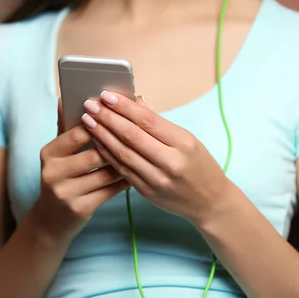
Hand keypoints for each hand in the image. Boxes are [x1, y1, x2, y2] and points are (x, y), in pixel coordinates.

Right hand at [34, 98, 129, 243]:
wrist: (51, 219)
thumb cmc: (61, 177)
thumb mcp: (59, 152)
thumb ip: (65, 126)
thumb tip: (65, 96)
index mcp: (49, 152)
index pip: (78, 133)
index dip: (102, 123)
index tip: (121, 115)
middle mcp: (53, 172)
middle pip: (94, 154)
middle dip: (118, 144)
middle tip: (141, 134)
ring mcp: (65, 192)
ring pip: (105, 172)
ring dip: (126, 162)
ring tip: (144, 151)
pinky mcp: (79, 208)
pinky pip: (110, 190)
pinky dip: (126, 179)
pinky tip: (138, 171)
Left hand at [80, 91, 232, 225]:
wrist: (210, 202)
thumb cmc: (200, 165)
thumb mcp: (188, 140)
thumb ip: (159, 124)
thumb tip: (135, 102)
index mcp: (183, 143)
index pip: (147, 120)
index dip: (124, 107)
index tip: (106, 95)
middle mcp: (171, 162)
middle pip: (132, 136)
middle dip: (107, 118)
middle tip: (90, 105)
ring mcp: (158, 180)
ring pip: (123, 153)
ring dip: (102, 135)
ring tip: (88, 121)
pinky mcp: (147, 193)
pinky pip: (122, 170)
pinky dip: (108, 154)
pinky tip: (97, 142)